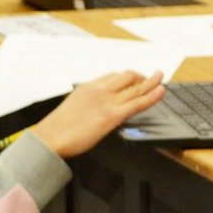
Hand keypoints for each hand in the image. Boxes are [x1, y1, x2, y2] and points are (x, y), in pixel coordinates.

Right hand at [31, 71, 165, 158]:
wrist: (51, 137)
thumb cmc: (58, 128)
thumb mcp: (73, 107)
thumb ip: (88, 104)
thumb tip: (99, 110)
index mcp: (88, 87)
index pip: (112, 76)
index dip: (126, 78)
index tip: (133, 80)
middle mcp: (99, 90)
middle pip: (126, 77)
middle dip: (140, 77)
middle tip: (149, 79)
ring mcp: (107, 102)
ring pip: (135, 87)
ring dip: (151, 81)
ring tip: (160, 77)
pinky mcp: (112, 116)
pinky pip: (137, 103)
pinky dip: (152, 96)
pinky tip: (160, 91)